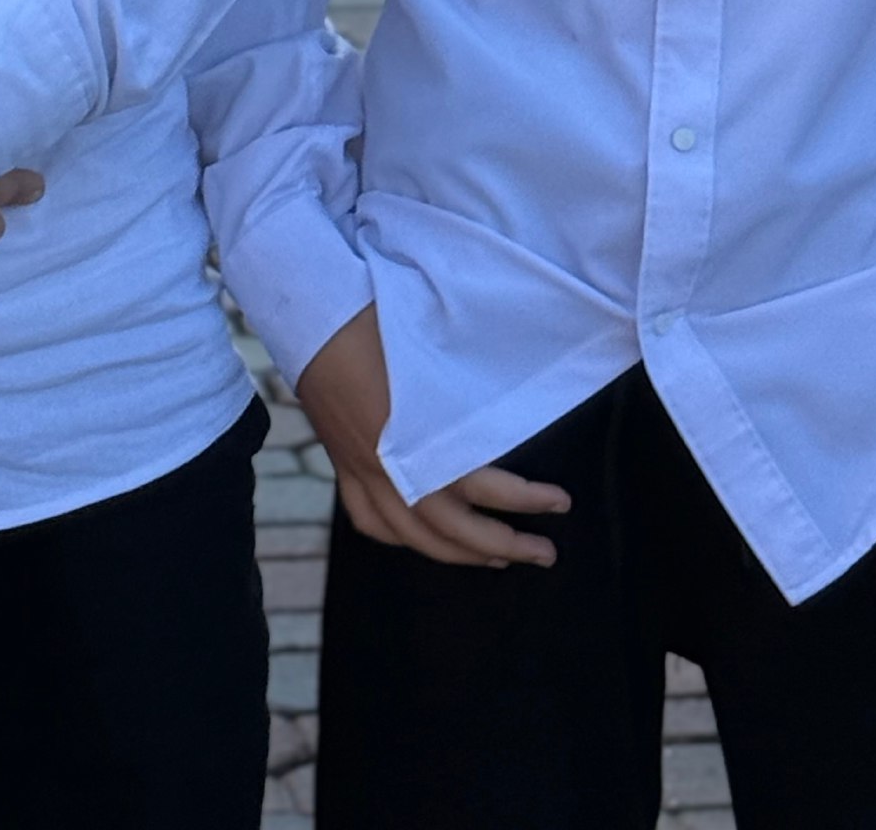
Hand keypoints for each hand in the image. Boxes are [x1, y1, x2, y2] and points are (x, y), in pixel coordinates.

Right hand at [296, 305, 568, 568]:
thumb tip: (512, 412)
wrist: (313, 317)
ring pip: (414, 538)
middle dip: (504, 546)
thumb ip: (466, 395)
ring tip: (499, 559)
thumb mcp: (432, 357)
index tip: (561, 502)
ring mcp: (360, 472)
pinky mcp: (343, 466)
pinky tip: (422, 539)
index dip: (526, 500)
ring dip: (461, 554)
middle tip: (545, 553)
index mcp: (416, 440)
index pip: (483, 488)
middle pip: (452, 530)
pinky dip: (402, 537)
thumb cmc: (377, 321)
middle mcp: (388, 469)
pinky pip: (371, 521)